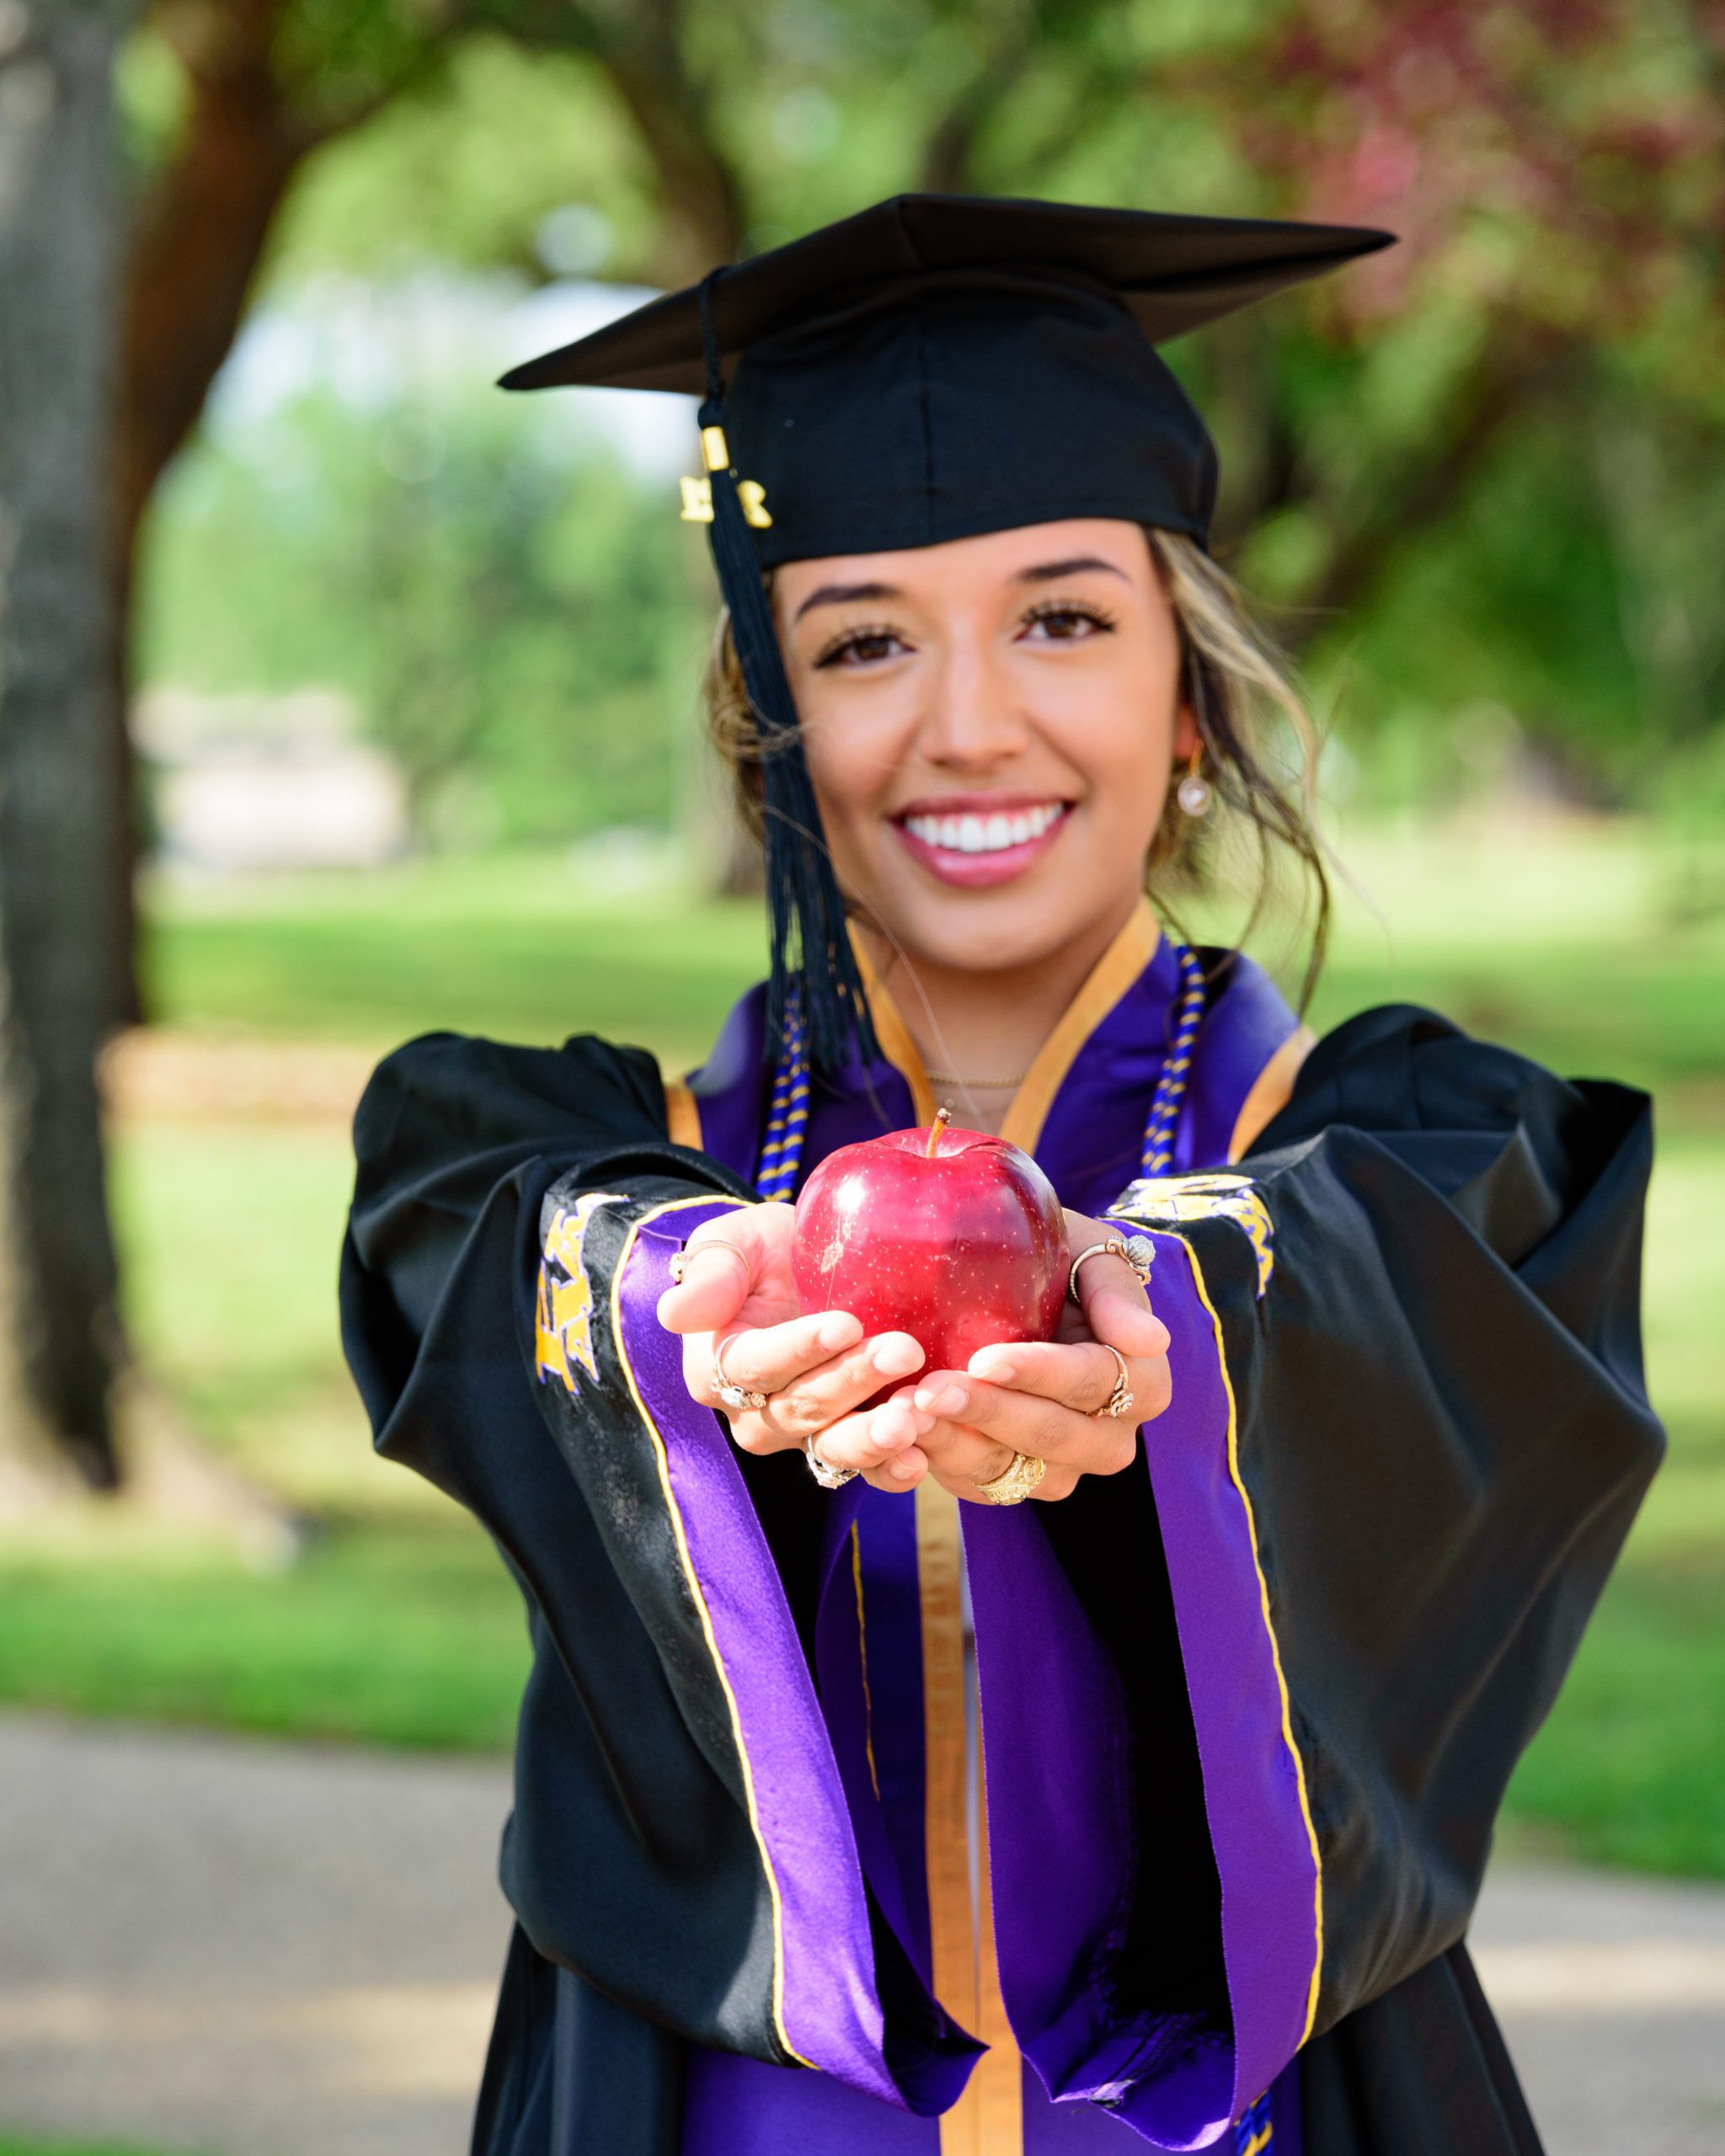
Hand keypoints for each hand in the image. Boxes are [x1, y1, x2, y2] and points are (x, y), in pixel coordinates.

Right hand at [655, 1206, 933, 1494]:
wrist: (811, 1270)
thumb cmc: (766, 1252)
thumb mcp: (734, 1242)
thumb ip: (710, 1274)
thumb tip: (673, 1313)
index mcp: (716, 1368)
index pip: (755, 1366)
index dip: (800, 1348)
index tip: (846, 1324)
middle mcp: (755, 1413)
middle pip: (800, 1408)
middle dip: (852, 1381)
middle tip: (903, 1351)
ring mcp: (802, 1436)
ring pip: (831, 1448)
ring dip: (872, 1438)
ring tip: (914, 1417)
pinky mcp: (845, 1446)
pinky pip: (864, 1473)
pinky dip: (892, 1471)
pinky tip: (921, 1458)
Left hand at [893, 1211, 1171, 1503]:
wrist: (1022, 1290)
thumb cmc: (1062, 1263)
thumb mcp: (1091, 1253)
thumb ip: (1116, 1291)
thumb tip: (1152, 1340)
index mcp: (1142, 1381)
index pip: (1093, 1381)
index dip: (1039, 1374)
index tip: (985, 1359)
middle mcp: (1109, 1437)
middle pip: (1053, 1435)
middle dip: (988, 1412)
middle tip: (928, 1390)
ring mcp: (1062, 1468)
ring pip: (1012, 1471)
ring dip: (954, 1444)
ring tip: (903, 1413)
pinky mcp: (1014, 1482)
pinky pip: (976, 1487)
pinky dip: (935, 1464)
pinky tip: (898, 1436)